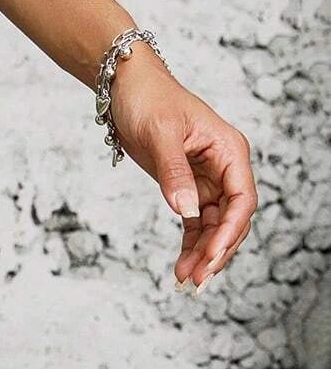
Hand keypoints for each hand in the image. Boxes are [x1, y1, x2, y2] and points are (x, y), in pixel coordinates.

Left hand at [107, 47, 256, 291]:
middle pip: (232, 219)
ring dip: (202, 254)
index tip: (211, 258)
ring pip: (214, 226)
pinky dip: (190, 245)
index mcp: (228, 151)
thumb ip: (175, 174)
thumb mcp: (160, 136)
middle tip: (195, 281)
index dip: (230, 233)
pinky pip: (196, 223)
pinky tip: (180, 267)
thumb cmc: (148, 101)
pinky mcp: (187, 187)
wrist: (127, 87)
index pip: (241, 200)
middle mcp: (224, 167)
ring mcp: (208, 179)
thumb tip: (188, 212)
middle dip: (217, 251)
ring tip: (184, 281)